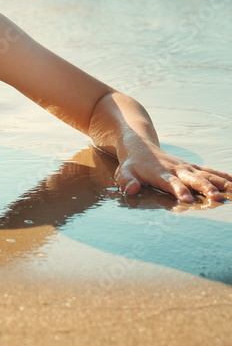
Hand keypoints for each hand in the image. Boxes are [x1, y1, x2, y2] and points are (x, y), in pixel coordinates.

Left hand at [114, 143, 231, 202]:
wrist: (140, 146)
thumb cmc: (132, 164)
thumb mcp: (123, 172)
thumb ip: (126, 181)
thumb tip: (130, 190)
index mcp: (161, 173)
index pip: (171, 183)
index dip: (179, 190)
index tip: (187, 199)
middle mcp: (177, 169)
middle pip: (194, 179)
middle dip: (205, 188)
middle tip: (216, 198)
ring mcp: (187, 168)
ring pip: (207, 175)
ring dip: (220, 183)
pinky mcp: (192, 168)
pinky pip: (210, 172)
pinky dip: (223, 176)